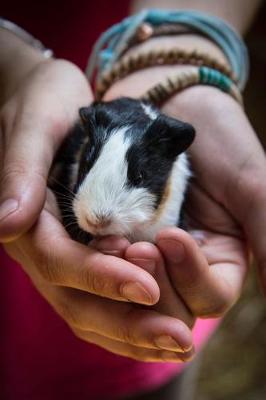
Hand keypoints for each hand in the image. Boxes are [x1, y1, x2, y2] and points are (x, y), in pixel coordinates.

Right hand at [0, 56, 193, 361]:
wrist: (50, 105)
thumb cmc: (42, 104)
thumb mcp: (35, 124)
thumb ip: (21, 170)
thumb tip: (6, 223)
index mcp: (26, 221)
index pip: (61, 261)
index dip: (101, 277)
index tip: (148, 286)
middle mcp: (40, 249)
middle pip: (76, 301)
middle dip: (127, 321)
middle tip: (177, 336)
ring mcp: (60, 256)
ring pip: (89, 310)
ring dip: (133, 330)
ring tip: (178, 340)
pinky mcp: (80, 255)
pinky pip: (100, 299)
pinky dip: (129, 317)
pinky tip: (162, 323)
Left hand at [105, 69, 251, 316]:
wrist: (174, 106)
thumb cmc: (219, 138)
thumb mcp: (250, 183)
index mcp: (221, 260)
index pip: (210, 297)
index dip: (191, 279)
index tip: (172, 236)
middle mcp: (185, 265)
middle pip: (170, 307)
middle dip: (153, 285)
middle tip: (137, 248)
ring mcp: (151, 253)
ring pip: (135, 294)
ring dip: (124, 277)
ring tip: (113, 243)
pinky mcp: (122, 237)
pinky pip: (110, 265)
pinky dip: (103, 260)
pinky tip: (99, 240)